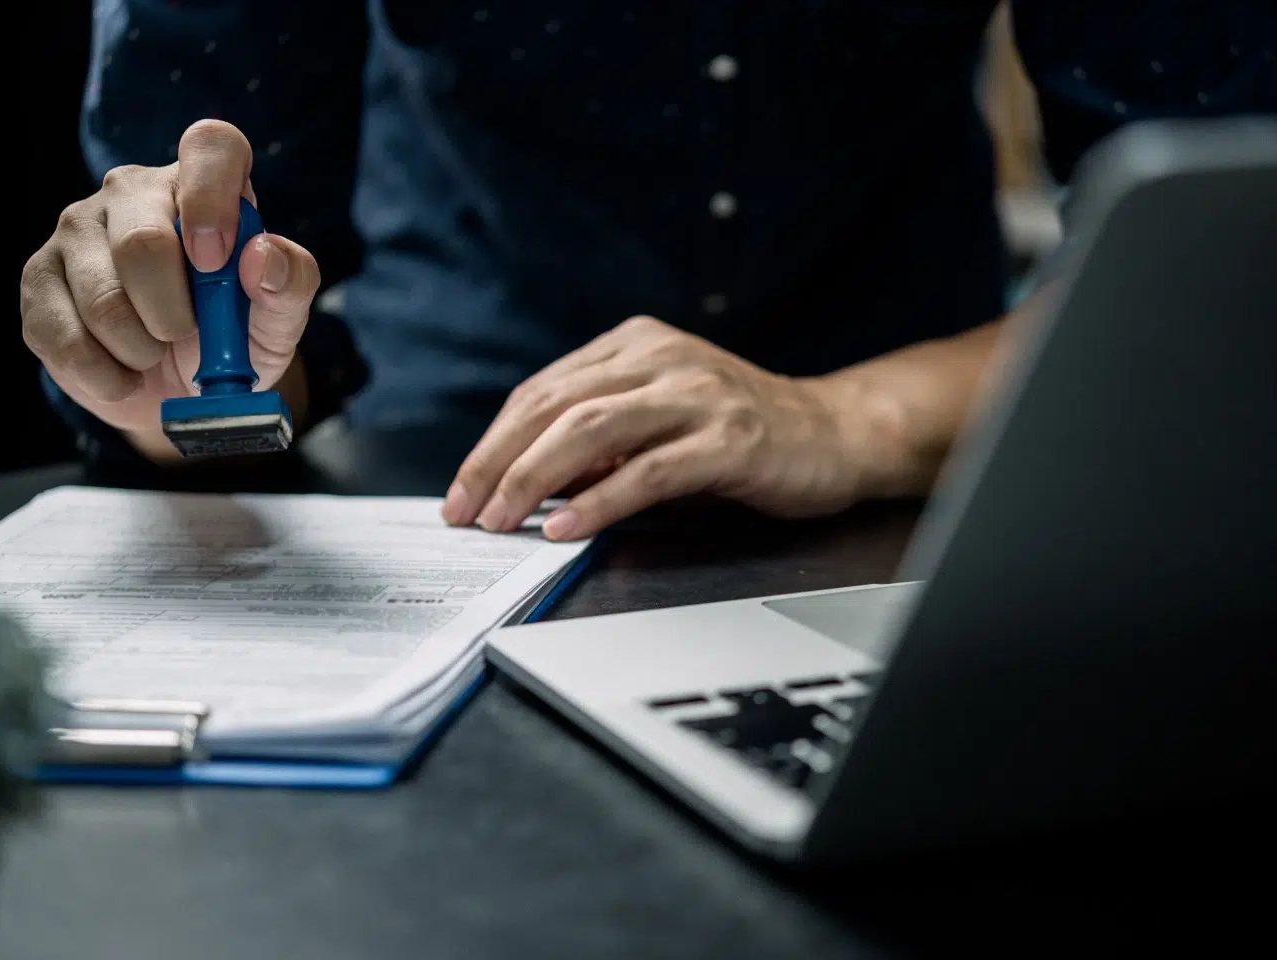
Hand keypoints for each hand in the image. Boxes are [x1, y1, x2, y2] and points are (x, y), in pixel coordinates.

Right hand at [20, 120, 319, 456]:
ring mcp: (76, 229)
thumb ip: (291, 282)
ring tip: (156, 353)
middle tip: (186, 335)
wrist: (182, 389)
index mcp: (201, 184)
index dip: (213, 197)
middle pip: (143, 242)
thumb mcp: (280, 317)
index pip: (211, 145)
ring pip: (103, 299)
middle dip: (174, 314)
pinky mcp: (38, 279)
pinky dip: (107, 375)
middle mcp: (132, 192)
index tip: (216, 260)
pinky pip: (65, 337)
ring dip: (142, 350)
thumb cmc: (237, 337)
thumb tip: (261, 255)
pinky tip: (124, 372)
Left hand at [442, 315, 897, 539]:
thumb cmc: (741, 430)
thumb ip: (599, 436)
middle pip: (554, 407)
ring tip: (501, 520)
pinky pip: (647, 472)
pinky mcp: (727, 439)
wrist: (835, 433)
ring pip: (589, 431)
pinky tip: (565, 528)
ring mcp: (696, 395)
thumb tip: (525, 480)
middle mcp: (661, 358)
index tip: (463, 489)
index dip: (494, 442)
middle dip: (497, 463)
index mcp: (635, 344)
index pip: (542, 390)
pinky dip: (597, 503)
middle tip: (465, 511)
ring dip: (533, 480)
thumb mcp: (659, 417)